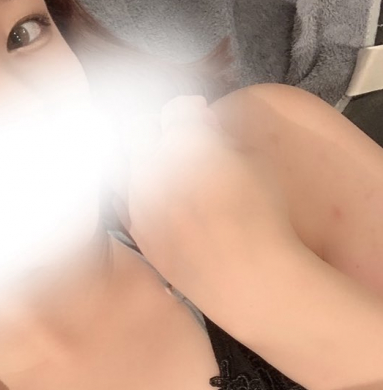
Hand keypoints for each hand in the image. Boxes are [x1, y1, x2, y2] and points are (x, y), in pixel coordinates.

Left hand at [116, 94, 298, 308]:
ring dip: (143, 160)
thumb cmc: (263, 220)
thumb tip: (203, 125)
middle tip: (181, 141)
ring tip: (170, 171)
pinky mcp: (138, 232)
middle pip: (140, 130)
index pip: (175, 109)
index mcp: (187, 145)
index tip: (199, 116)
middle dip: (158, 128)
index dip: (190, 110)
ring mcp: (141, 203)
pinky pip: (127, 201)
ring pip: (127, 165)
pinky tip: (164, 201)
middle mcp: (156, 170)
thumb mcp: (255, 166)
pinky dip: (140, 193)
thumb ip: (223, 138)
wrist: (250, 280)